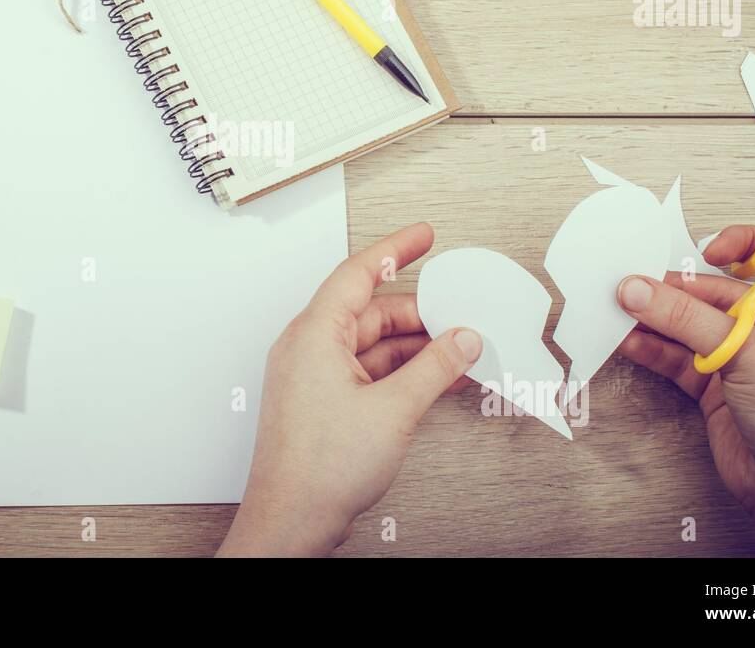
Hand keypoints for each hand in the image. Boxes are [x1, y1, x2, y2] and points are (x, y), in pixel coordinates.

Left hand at [216, 222, 482, 556]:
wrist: (292, 520)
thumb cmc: (320, 469)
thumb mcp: (394, 409)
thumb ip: (435, 368)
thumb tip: (462, 339)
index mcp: (314, 334)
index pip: (358, 273)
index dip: (396, 249)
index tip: (424, 234)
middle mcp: (309, 348)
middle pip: (370, 311)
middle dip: (419, 312)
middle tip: (462, 315)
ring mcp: (314, 376)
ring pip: (372, 343)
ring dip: (415, 347)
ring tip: (459, 351)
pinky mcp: (323, 402)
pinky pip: (367, 370)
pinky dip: (402, 371)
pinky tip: (435, 379)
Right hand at [616, 224, 754, 555]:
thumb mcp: (749, 355)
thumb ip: (688, 319)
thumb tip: (640, 289)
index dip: (743, 245)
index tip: (709, 251)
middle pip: (717, 290)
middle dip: (676, 290)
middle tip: (634, 287)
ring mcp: (743, 354)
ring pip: (691, 323)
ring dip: (656, 318)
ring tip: (622, 311)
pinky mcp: (715, 381)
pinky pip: (676, 354)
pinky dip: (651, 347)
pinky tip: (629, 341)